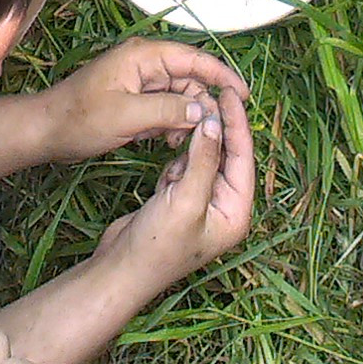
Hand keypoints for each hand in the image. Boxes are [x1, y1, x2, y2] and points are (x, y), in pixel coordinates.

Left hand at [44, 37, 247, 160]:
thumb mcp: (126, 117)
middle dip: (202, 103)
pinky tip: (169, 142)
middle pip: (188, 78)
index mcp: (143, 56)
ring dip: (185, 117)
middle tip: (212, 132)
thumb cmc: (80, 119)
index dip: (220, 74)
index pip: (193, 59)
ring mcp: (139, 81)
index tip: (242, 95)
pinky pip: (165, 107)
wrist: (46, 131)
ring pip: (178, 95)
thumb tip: (202, 109)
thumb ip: (167, 110)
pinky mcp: (135, 98)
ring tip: (183, 142)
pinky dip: (171, 123)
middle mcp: (145, 63)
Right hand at [94, 89, 254, 299]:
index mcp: (235, 213)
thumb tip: (215, 122)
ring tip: (184, 137)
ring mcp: (200, 205)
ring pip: (205, 159)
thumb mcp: (185, 199)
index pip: (243, 158)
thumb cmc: (156, 244)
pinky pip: (185, 169)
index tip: (228, 93)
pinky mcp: (178, 202)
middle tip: (209, 97)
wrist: (119, 271)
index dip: (237, 123)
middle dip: (216, 131)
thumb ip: (204, 160)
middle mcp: (223, 208)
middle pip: (227, 156)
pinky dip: (177, 163)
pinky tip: (166, 175)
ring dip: (194, 148)